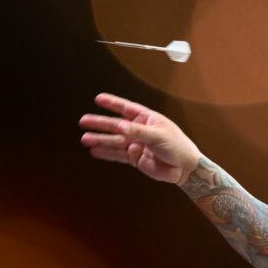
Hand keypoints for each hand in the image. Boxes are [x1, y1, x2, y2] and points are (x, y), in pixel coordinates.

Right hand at [79, 93, 201, 184]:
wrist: (184, 168)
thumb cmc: (177, 146)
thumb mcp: (159, 136)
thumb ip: (138, 132)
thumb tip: (119, 126)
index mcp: (147, 119)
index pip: (127, 108)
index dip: (113, 103)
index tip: (98, 99)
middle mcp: (139, 131)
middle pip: (116, 125)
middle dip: (100, 123)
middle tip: (83, 121)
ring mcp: (136, 145)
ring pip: (115, 141)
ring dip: (99, 140)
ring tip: (84, 139)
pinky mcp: (135, 159)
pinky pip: (118, 155)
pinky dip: (106, 153)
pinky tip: (94, 151)